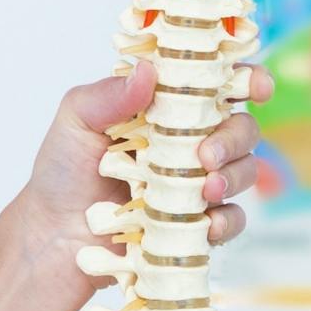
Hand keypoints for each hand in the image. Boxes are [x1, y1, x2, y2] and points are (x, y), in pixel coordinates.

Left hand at [19, 61, 272, 262]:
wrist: (54, 237)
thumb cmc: (62, 173)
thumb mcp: (75, 121)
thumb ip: (108, 95)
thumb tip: (148, 72)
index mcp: (167, 106)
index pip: (216, 83)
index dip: (246, 79)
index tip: (256, 87)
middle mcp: (189, 140)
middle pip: (242, 127)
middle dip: (236, 137)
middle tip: (208, 155)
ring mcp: (197, 182)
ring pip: (244, 170)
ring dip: (234, 177)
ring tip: (206, 191)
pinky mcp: (198, 222)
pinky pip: (233, 218)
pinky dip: (227, 220)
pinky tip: (207, 225)